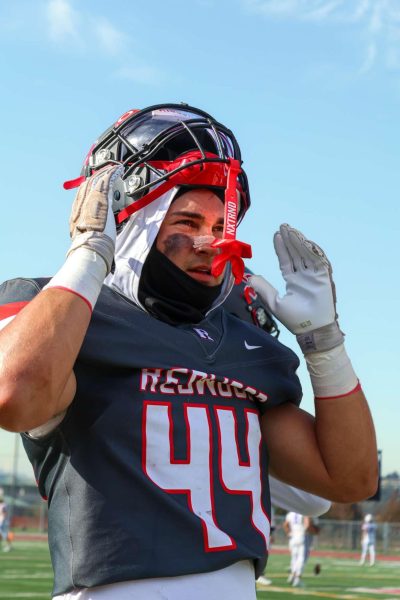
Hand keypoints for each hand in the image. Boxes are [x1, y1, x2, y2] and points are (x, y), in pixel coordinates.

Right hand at [68, 165, 122, 273]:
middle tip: (104, 175)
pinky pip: (106, 181)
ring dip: (106, 175)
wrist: (89, 248)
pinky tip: (118, 169)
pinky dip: (113, 174)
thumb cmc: (89, 253)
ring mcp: (89, 201)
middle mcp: (80, 206)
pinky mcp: (100, 198)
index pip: (81, 200)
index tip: (94, 189)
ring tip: (113, 170)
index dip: (88, 192)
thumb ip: (95, 248)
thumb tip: (103, 260)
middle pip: (86, 187)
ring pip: (96, 182)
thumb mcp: (89, 247)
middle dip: (96, 180)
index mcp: (76, 217)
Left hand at [250, 224, 343, 353]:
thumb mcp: (274, 303)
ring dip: (299, 242)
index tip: (276, 235)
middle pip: (296, 253)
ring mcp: (313, 276)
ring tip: (291, 231)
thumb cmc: (295, 319)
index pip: (286, 260)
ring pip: (305, 255)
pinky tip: (305, 241)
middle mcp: (303, 276)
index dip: (281, 248)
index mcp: (292, 280)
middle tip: (283, 226)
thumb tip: (249, 278)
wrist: (312, 330)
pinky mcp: (323, 278)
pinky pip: (318, 261)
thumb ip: (263, 289)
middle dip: (290, 240)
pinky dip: (312, 251)